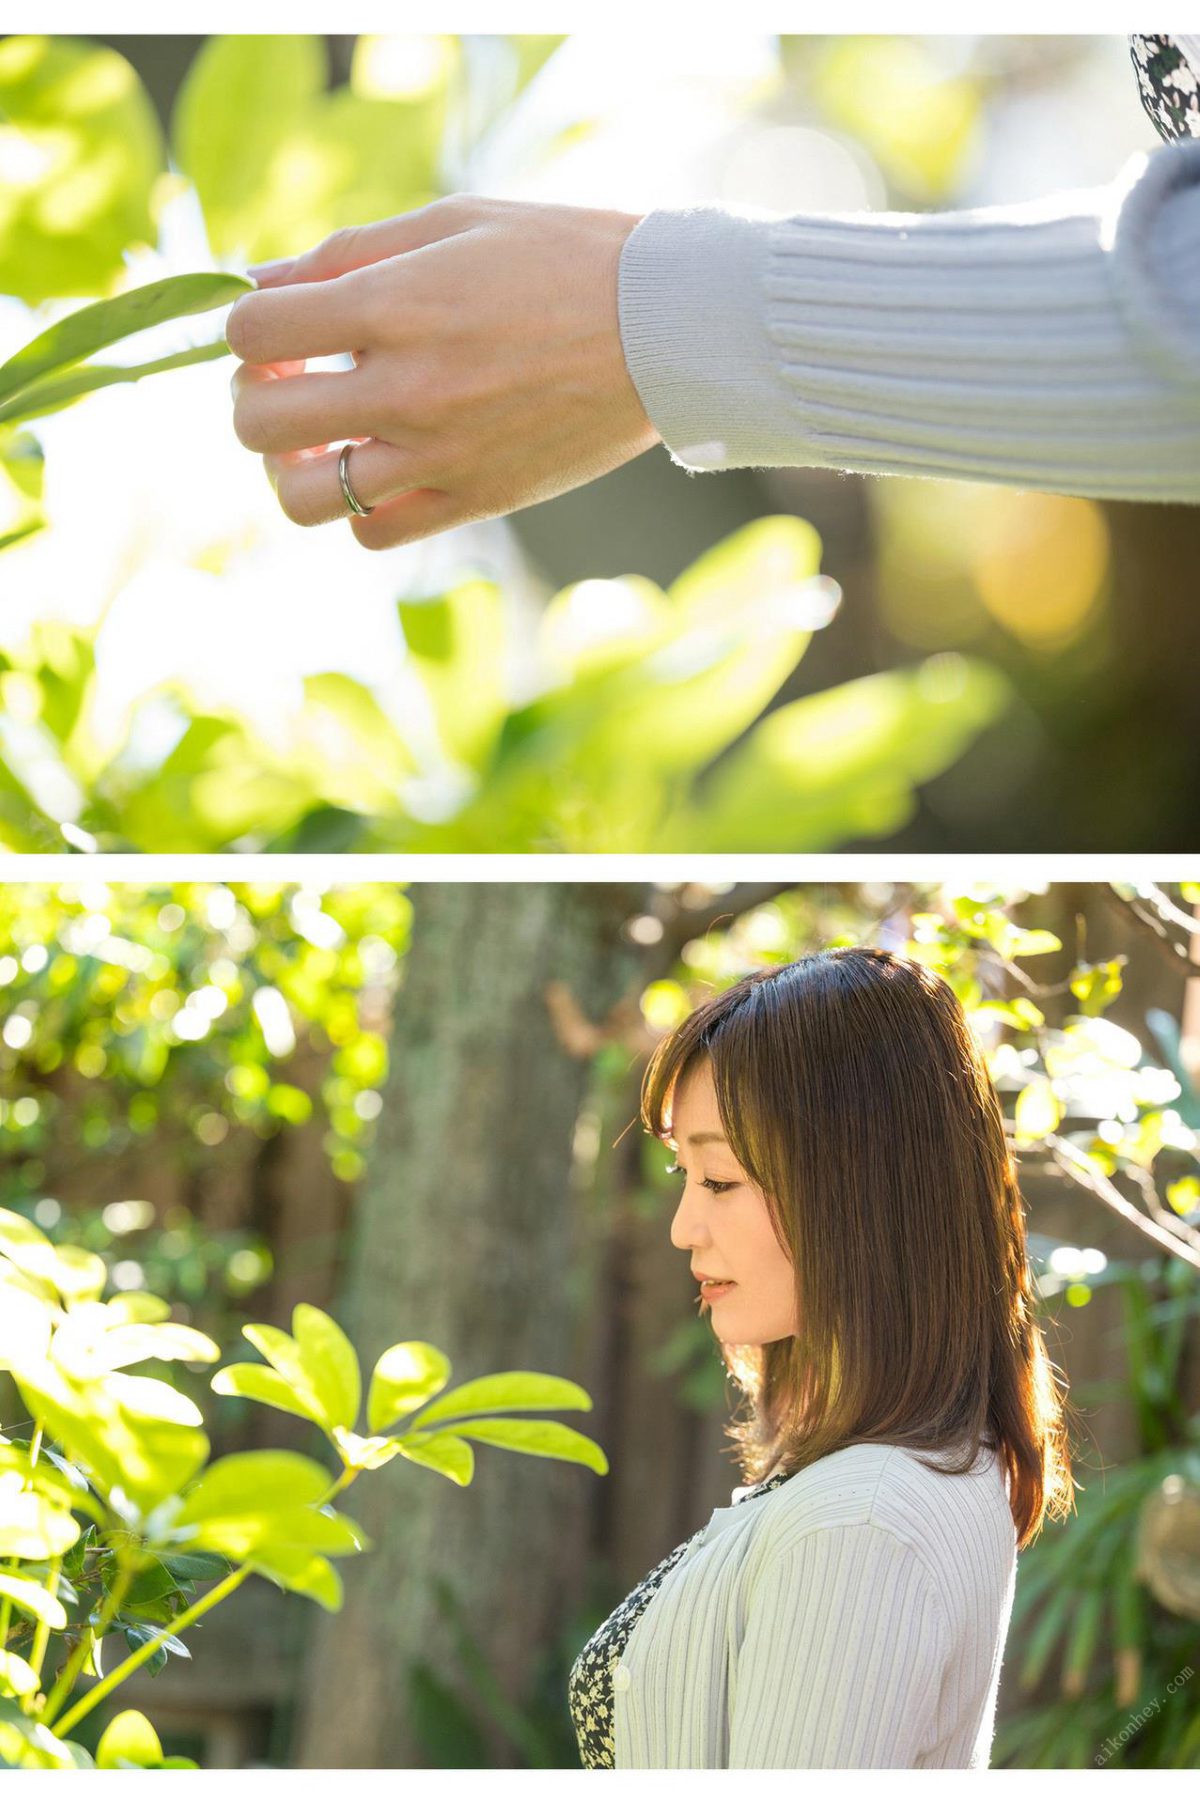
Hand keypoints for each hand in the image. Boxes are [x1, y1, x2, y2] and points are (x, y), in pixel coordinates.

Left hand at [225, 194, 659, 547]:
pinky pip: (376, 533)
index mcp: (394, 304)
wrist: (665, 328)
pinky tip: (378, 471)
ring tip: (318, 442)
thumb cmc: (563, 258)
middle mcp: (407, 388)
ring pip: (305, 498)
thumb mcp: (454, 222)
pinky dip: (359, 509)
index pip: (253, 329)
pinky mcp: (476, 499)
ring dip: (292, 470)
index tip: (277, 325)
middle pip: (259, 423)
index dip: (245, 326)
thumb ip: (349, 252)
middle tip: (287, 380)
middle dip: (254, 396)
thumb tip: (261, 284)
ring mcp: (439, 455)